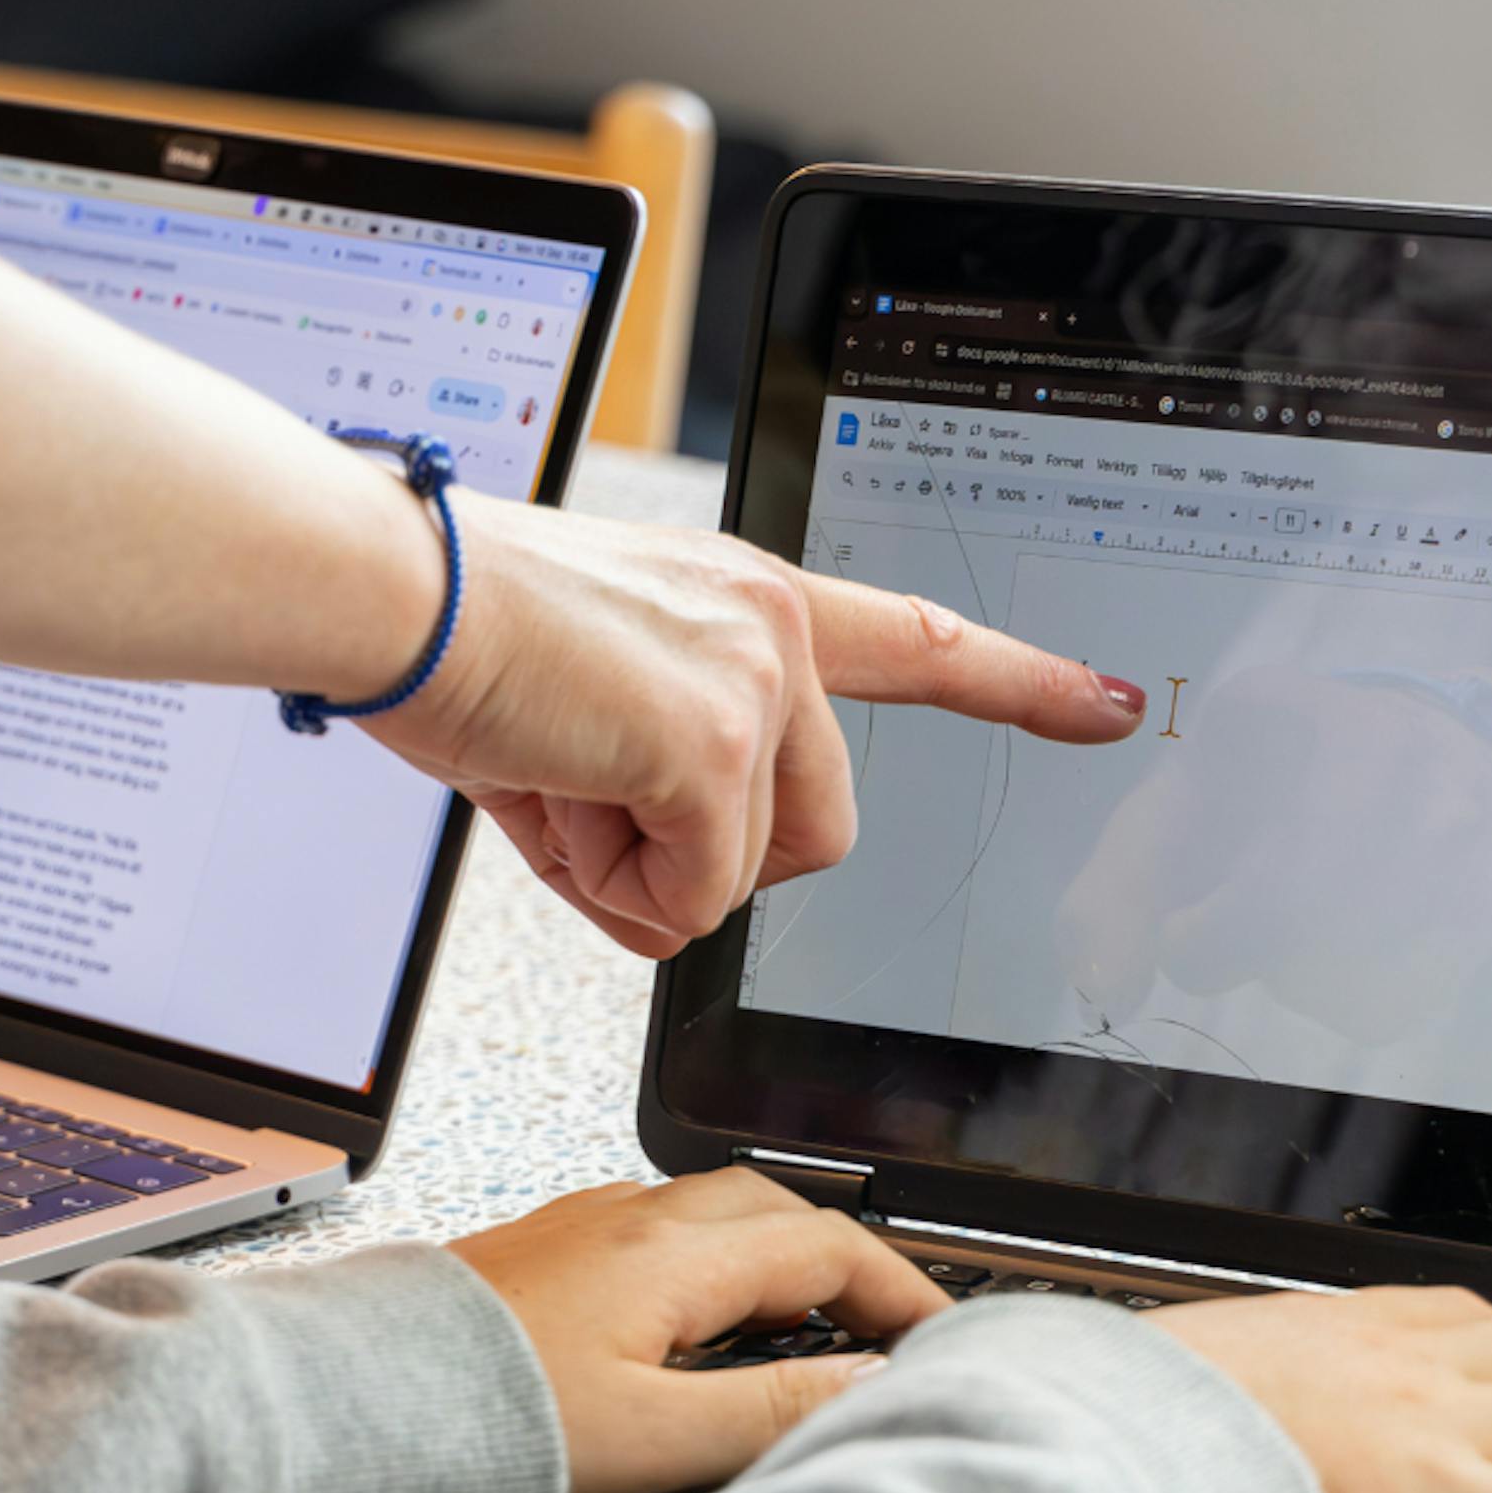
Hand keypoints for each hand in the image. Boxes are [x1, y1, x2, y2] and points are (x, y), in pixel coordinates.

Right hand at [368, 495, 1148, 956]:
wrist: (388, 594)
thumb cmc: (447, 630)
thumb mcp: (582, 696)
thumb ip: (658, 771)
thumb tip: (666, 882)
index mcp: (744, 598)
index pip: (912, 643)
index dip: (1014, 681)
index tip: (1102, 702)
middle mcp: (770, 625)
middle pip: (816, 832)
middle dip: (707, 861)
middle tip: (595, 811)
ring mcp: (755, 685)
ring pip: (749, 873)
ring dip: (642, 871)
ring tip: (554, 782)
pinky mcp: (715, 746)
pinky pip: (693, 898)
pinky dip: (611, 889)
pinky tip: (550, 797)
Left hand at [449, 1167, 949, 1492]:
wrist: (350, 1408)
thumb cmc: (483, 1422)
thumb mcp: (653, 1437)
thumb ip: (770, 1411)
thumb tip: (868, 1386)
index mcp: (670, 1254)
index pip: (826, 1246)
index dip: (900, 1290)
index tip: (942, 1338)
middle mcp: (626, 1220)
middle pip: (774, 1209)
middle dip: (845, 1259)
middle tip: (886, 1328)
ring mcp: (577, 1228)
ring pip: (709, 1214)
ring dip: (774, 1254)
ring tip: (805, 1327)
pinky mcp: (537, 1253)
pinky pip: (652, 1232)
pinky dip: (708, 1264)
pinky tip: (693, 1320)